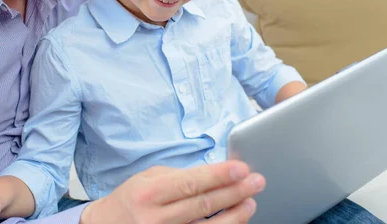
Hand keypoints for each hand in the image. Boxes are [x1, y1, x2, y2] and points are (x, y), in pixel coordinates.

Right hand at [80, 160, 264, 223]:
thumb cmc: (130, 199)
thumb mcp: (147, 178)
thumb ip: (178, 177)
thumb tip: (214, 174)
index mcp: (150, 193)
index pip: (191, 183)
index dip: (219, 175)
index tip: (241, 168)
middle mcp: (157, 218)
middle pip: (204, 205)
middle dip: (235, 191)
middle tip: (256, 181)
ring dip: (235, 215)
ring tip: (251, 202)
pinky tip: (235, 221)